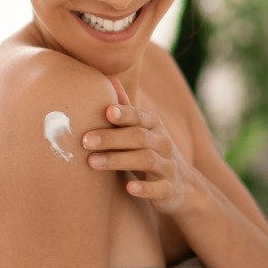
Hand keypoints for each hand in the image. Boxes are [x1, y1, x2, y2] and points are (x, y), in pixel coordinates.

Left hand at [82, 77, 194, 213]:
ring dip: (118, 160)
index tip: (107, 112)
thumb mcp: (141, 128)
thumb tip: (108, 78)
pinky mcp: (168, 188)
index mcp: (153, 125)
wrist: (182, 183)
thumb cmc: (150, 150)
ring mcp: (167, 166)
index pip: (139, 116)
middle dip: (111, 138)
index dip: (124, 113)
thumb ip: (125, 107)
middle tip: (85, 140)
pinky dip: (145, 188)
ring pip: (146, 159)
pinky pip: (159, 187)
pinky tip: (129, 188)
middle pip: (138, 137)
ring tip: (92, 162)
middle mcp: (163, 142)